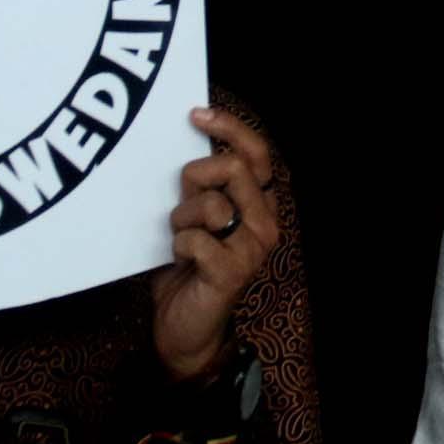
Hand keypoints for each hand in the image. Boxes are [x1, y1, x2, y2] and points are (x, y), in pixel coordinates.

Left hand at [151, 106, 278, 383]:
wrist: (185, 329)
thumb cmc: (189, 267)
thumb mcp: (197, 217)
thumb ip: (204, 186)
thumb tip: (190, 138)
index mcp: (260, 205)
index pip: (257, 153)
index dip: (230, 128)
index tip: (197, 114)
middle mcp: (265, 222)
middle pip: (232, 167)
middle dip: (195, 178)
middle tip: (182, 204)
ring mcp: (252, 248)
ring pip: (210, 203)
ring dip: (180, 219)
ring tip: (180, 241)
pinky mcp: (232, 272)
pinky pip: (194, 238)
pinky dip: (178, 247)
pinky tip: (182, 263)